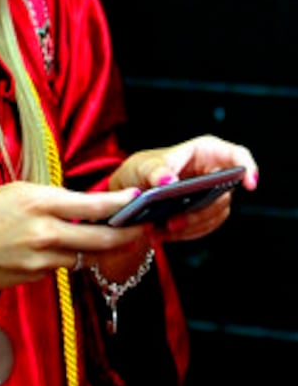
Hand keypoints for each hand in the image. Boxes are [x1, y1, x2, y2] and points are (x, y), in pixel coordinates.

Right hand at [0, 180, 146, 307]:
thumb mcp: (10, 192)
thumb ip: (46, 199)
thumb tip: (76, 204)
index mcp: (37, 202)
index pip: (92, 205)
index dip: (120, 204)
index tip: (138, 198)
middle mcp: (44, 232)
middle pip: (100, 239)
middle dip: (126, 234)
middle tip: (143, 228)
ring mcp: (41, 260)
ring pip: (82, 255)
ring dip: (94, 248)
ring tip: (105, 236)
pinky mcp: (36, 278)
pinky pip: (59, 266)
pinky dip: (63, 258)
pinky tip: (52, 249)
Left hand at [108, 134, 258, 242]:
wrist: (135, 190)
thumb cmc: (144, 169)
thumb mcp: (144, 166)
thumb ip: (155, 171)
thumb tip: (168, 181)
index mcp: (206, 151)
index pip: (237, 155)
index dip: (248, 168)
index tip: (249, 185)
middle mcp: (215, 172)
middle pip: (224, 194)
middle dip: (198, 211)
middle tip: (172, 221)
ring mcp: (213, 195)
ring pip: (215, 215)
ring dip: (188, 226)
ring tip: (160, 230)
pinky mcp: (206, 214)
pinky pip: (204, 227)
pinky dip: (183, 233)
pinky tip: (162, 234)